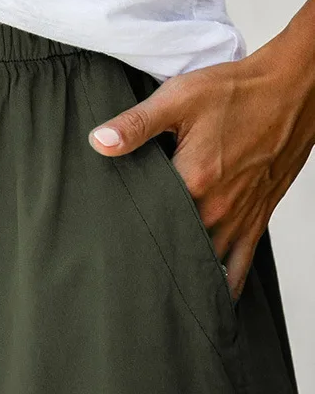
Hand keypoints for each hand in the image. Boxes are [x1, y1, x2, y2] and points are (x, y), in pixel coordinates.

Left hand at [87, 40, 314, 302]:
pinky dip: (224, 284)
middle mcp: (217, 207)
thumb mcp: (179, 98)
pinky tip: (208, 301)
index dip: (122, 229)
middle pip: (173, 247)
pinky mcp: (257, 219)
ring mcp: (239, 218)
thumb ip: (136, 124)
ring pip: (205, 264)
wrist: (293, 91)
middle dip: (148, 258)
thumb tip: (98, 142)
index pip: (146, 218)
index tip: (100, 243)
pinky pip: (240, 266)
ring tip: (154, 294)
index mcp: (193, 179)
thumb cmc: (236, 92)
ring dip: (181, 276)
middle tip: (120, 276)